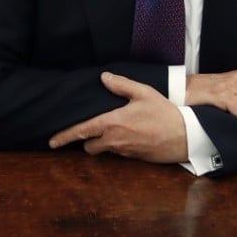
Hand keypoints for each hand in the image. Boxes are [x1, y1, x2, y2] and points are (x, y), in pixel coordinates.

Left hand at [48, 72, 187, 163]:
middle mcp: (114, 140)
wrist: (184, 136)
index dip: (64, 137)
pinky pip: (118, 154)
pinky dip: (117, 146)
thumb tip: (104, 77)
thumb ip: (121, 85)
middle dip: (86, 140)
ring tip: (112, 131)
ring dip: (103, 143)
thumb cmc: (164, 113)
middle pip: (88, 147)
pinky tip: (129, 136)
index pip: (81, 132)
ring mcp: (123, 152)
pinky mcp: (133, 159)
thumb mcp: (144, 93)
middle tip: (91, 131)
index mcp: (112, 123)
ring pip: (103, 151)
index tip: (52, 142)